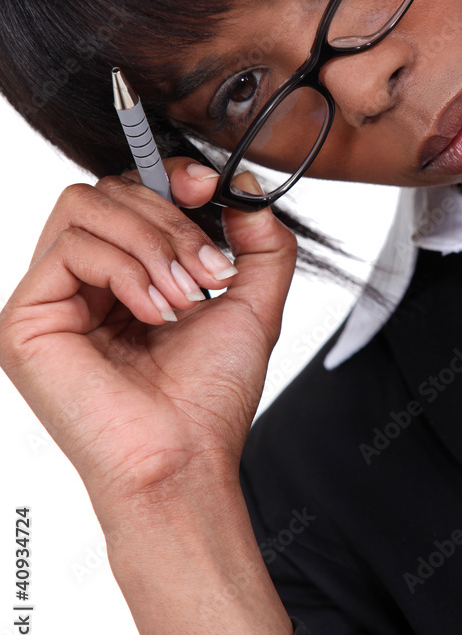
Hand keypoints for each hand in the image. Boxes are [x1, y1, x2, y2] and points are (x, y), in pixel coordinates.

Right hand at [0, 160, 296, 516]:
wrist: (184, 460)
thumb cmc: (208, 398)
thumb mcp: (253, 304)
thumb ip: (262, 243)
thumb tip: (246, 188)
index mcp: (123, 277)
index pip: (127, 193)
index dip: (165, 175)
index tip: (208, 187)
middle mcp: (81, 283)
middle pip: (107, 191)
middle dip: (170, 219)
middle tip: (208, 269)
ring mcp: (50, 298)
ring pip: (86, 207)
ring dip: (151, 243)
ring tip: (185, 297)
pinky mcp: (26, 318)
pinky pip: (72, 247)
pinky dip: (125, 270)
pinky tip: (154, 312)